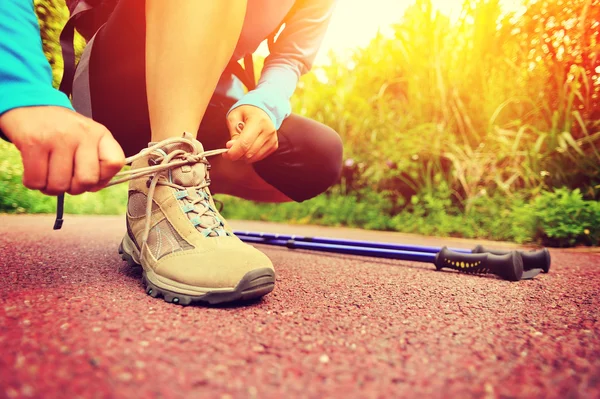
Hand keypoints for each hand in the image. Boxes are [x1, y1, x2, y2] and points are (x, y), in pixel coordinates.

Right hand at [0, 106, 124, 195]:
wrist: (30, 105)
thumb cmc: (62, 130)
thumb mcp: (88, 138)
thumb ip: (97, 162)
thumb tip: (93, 187)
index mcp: (100, 134)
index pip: (114, 163)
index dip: (103, 178)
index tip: (91, 175)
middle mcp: (82, 133)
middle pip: (86, 181)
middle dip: (74, 188)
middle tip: (65, 179)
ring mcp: (58, 138)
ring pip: (59, 185)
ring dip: (51, 187)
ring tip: (48, 174)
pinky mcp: (34, 143)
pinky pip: (36, 181)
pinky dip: (34, 183)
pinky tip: (35, 171)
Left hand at [223, 105, 277, 162]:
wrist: (262, 110)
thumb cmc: (246, 112)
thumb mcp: (234, 117)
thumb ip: (233, 133)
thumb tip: (232, 147)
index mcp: (258, 121)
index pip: (245, 143)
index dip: (233, 152)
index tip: (225, 154)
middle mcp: (268, 130)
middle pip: (249, 153)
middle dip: (236, 155)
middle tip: (230, 150)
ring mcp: (272, 139)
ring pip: (254, 157)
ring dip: (243, 156)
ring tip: (239, 147)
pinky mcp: (274, 145)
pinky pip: (259, 157)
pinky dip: (251, 156)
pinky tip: (248, 147)